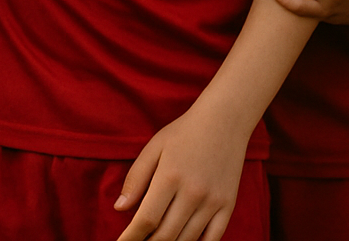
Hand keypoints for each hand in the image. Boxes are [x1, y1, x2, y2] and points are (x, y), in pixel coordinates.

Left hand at [114, 104, 248, 240]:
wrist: (226, 119)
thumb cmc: (185, 132)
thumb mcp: (154, 147)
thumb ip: (136, 178)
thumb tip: (119, 209)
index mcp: (170, 176)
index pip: (146, 220)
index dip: (131, 237)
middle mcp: (193, 192)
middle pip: (165, 235)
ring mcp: (213, 200)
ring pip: (187, 240)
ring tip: (156, 240)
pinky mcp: (228, 204)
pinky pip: (213, 239)